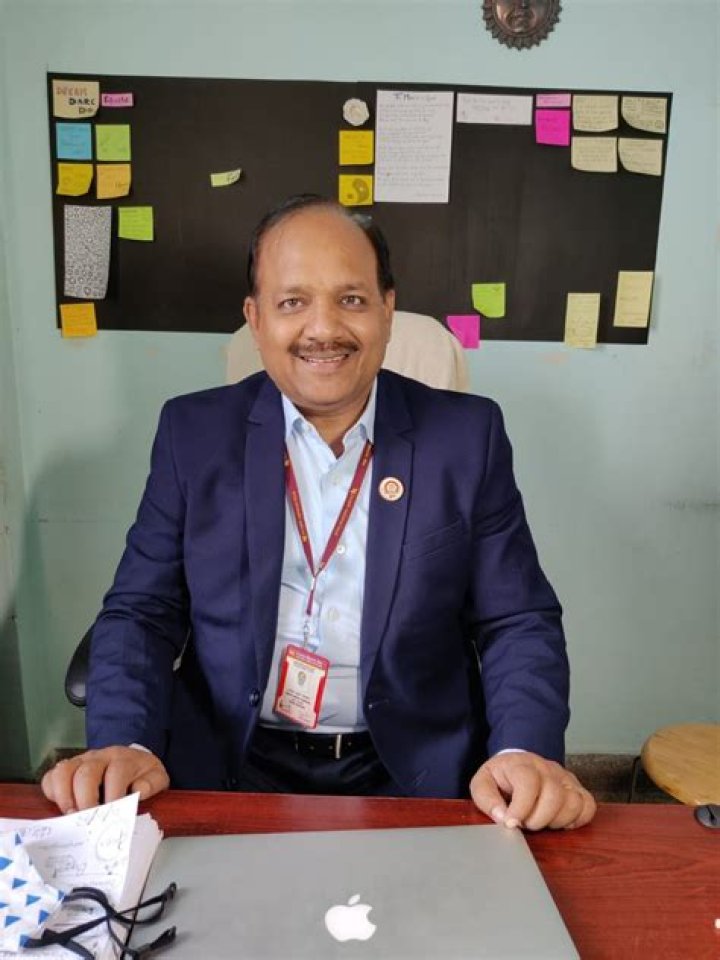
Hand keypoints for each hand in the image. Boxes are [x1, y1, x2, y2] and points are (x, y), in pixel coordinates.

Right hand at [41, 746, 169, 813]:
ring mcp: (81, 760)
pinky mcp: (68, 768)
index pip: (116, 772)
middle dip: (85, 799)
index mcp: (124, 758)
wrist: (132, 761)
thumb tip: (139, 790)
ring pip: (64, 771)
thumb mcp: (157, 777)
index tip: (112, 815)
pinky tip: (60, 807)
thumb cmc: (142, 775)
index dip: (113, 795)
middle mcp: (100, 756)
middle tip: (88, 820)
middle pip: (86, 772)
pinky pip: (51, 776)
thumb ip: (152, 783)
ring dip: (64, 796)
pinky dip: (52, 792)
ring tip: (71, 816)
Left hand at [469, 752, 595, 830]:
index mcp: (522, 764)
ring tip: (541, 821)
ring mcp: (565, 777)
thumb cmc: (500, 778)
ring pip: (573, 802)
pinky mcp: (577, 788)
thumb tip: (503, 817)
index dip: (521, 808)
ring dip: (556, 821)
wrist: (517, 765)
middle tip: (526, 823)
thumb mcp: (483, 783)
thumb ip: (487, 799)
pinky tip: (560, 822)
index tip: (511, 823)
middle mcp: (547, 768)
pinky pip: (588, 806)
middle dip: (538, 819)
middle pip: (554, 795)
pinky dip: (577, 819)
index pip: (529, 782)